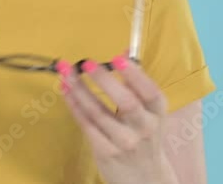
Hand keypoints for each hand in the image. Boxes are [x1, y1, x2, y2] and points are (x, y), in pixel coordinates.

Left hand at [58, 56, 174, 183]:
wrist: (145, 179)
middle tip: (86, 64)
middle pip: (126, 102)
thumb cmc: (144, 137)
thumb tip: (126, 51)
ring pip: (98, 112)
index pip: (150, 92)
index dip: (135, 75)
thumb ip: (137, 83)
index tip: (117, 58)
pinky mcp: (106, 151)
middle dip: (104, 81)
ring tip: (65, 73)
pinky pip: (86, 124)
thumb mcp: (149, 112)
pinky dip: (74, 105)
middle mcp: (144, 127)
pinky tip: (66, 91)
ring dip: (79, 90)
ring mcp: (125, 142)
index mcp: (157, 112)